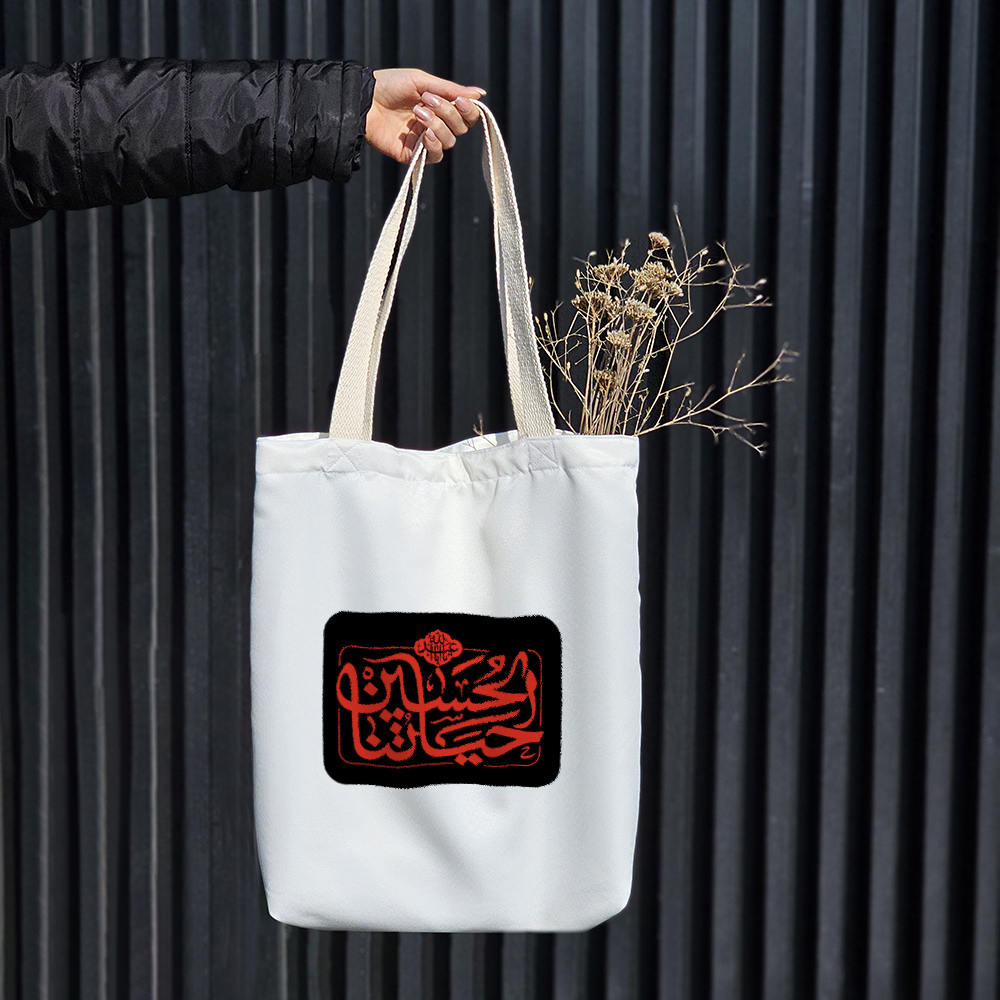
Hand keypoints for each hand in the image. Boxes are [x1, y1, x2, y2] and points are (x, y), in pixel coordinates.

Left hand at [365, 68, 484, 164]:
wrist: (364, 100)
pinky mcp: (413, 154)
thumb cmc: (390, 85)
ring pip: (449, 141)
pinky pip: (435, 156)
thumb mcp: (422, 81)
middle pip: (460, 128)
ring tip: (417, 113)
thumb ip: (451, 90)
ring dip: (437, 125)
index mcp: (440, 106)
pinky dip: (434, 145)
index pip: (466, 115)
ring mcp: (424, 140)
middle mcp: (435, 124)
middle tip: (428, 100)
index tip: (460, 101)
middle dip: (448, 113)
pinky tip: (424, 134)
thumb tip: (481, 94)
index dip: (469, 110)